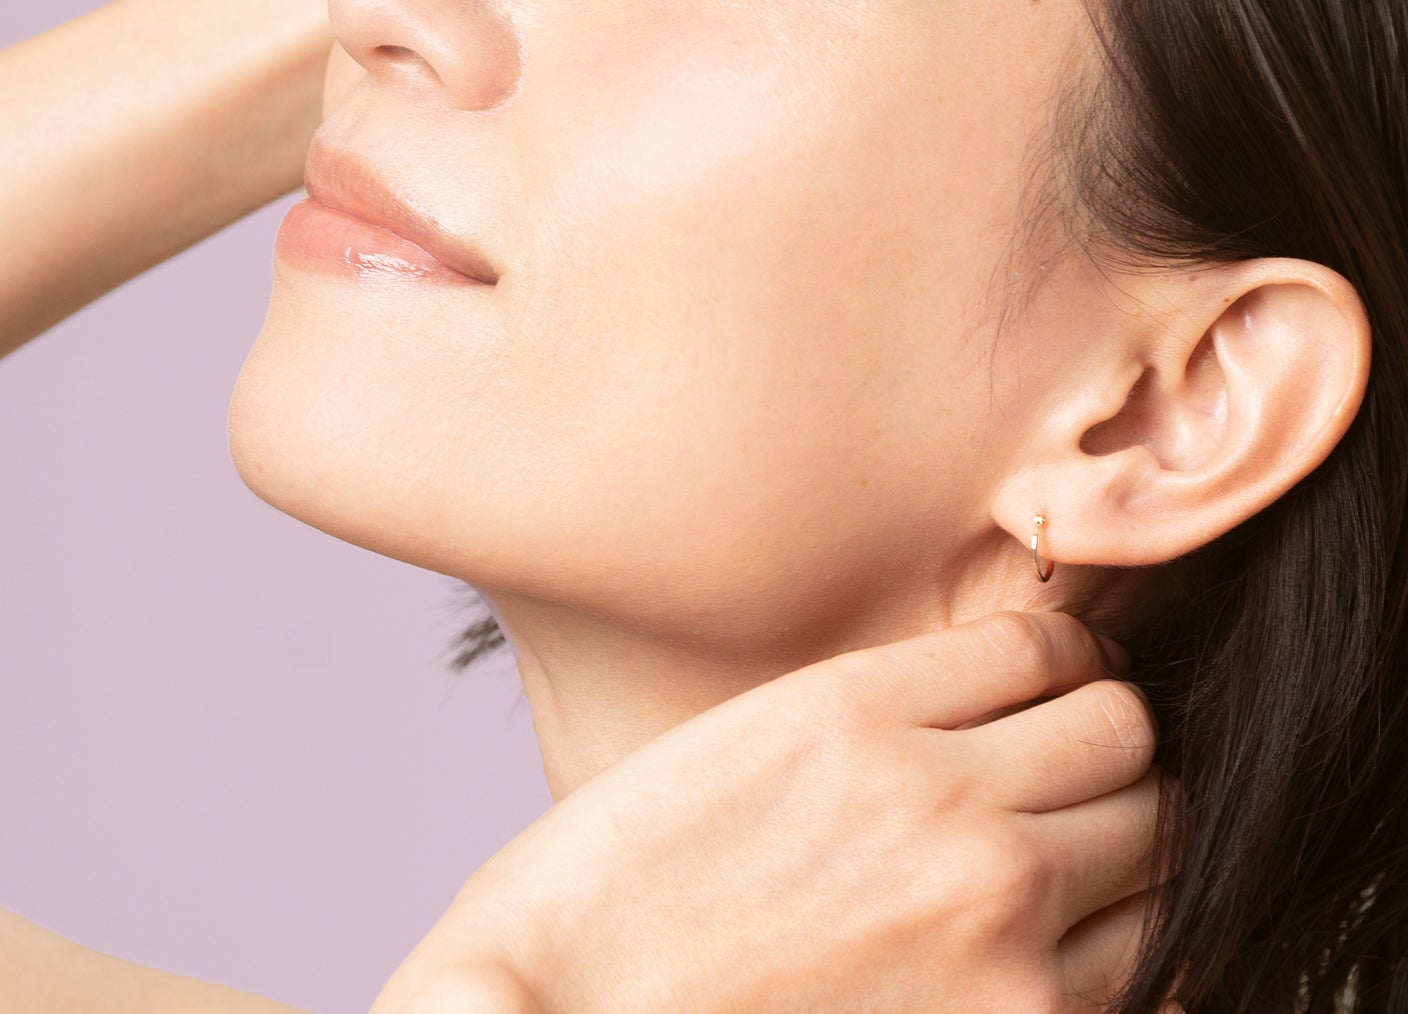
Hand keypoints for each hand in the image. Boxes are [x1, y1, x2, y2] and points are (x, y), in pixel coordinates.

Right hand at [374, 612, 1163, 1011]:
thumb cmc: (616, 898)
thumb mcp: (734, 750)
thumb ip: (877, 721)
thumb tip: (997, 710)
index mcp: (854, 711)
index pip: (1050, 644)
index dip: (1067, 660)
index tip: (1056, 687)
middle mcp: (942, 800)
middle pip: (1126, 730)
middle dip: (1105, 743)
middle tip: (1064, 771)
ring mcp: (992, 920)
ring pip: (1161, 836)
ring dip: (1122, 837)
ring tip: (1064, 858)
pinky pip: (1138, 957)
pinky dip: (1107, 938)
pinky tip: (1037, 943)